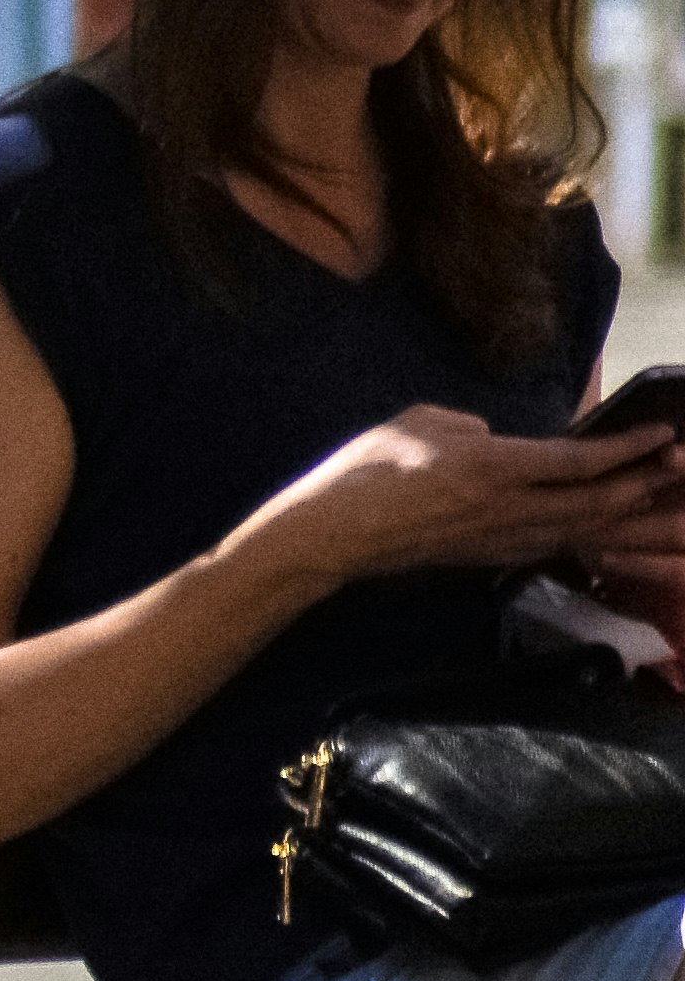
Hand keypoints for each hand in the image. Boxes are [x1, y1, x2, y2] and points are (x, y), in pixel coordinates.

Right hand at [238, 405, 684, 595]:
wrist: (332, 536)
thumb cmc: (365, 473)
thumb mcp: (421, 423)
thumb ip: (471, 426)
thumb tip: (495, 438)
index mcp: (493, 468)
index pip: (580, 461)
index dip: (629, 449)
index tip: (664, 435)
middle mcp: (510, 508)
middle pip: (598, 502)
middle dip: (646, 485)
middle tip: (682, 467)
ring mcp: (502, 538)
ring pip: (587, 531)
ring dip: (635, 522)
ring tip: (675, 516)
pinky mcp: (491, 556)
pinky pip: (559, 545)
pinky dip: (597, 540)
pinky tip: (616, 537)